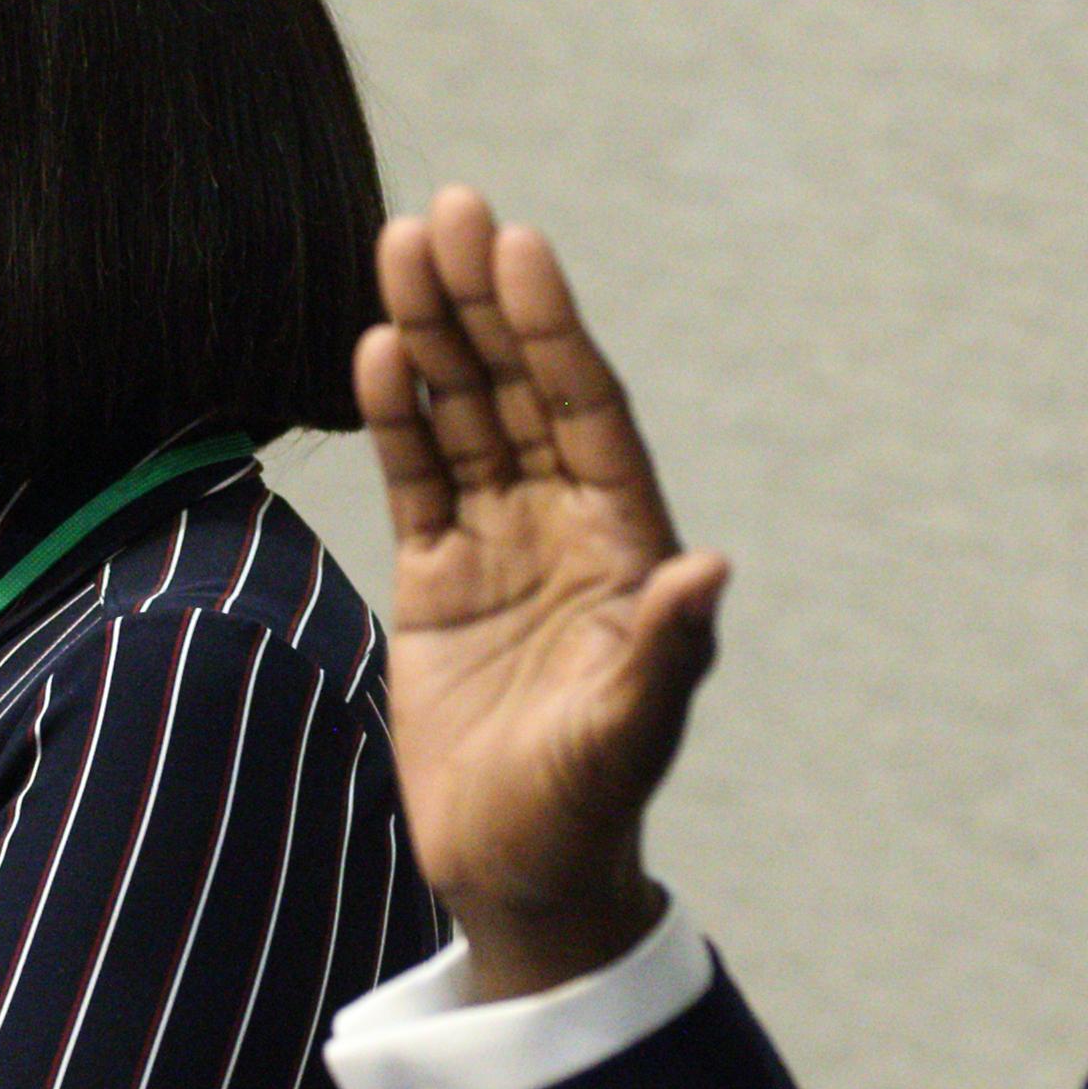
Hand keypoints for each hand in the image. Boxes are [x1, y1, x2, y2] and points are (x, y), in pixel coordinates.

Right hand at [364, 191, 730, 995]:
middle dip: (485, 302)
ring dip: (436, 335)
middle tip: (446, 210)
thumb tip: (710, 568)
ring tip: (399, 246)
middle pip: (521, 391)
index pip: (585, 413)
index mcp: (626, 550)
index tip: (519, 246)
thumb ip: (664, 652)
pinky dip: (398, 417)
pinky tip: (376, 350)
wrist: (520, 878)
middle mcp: (566, 529)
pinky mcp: (438, 582)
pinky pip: (418, 479)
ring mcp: (500, 549)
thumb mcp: (625, 739)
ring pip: (465, 418)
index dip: (551, 331)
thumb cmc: (584, 815)